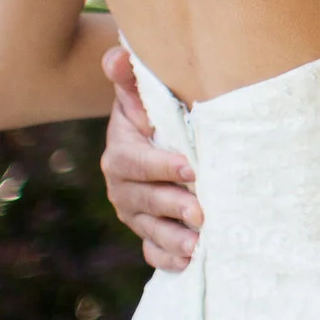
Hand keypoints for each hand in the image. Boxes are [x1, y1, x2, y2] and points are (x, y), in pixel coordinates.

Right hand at [98, 46, 201, 270]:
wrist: (151, 140)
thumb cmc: (152, 115)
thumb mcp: (140, 97)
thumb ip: (130, 79)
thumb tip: (116, 55)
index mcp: (121, 153)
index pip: (138, 162)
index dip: (162, 166)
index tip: (192, 168)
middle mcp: (122, 187)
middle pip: (146, 200)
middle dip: (174, 207)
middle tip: (202, 213)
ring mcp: (133, 213)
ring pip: (150, 229)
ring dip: (174, 239)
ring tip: (199, 246)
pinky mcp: (146, 231)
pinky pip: (152, 251)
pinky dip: (168, 259)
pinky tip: (189, 265)